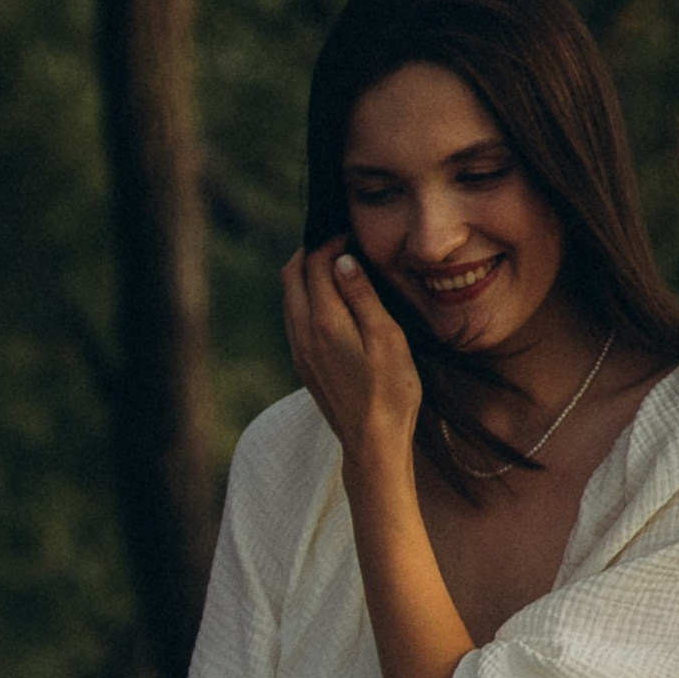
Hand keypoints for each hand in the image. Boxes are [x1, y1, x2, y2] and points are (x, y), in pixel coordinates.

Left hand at [281, 238, 422, 464]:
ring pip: (289, 298)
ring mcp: (299, 351)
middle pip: (290, 276)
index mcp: (323, 321)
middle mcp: (302, 334)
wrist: (371, 442)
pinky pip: (295, 319)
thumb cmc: (389, 391)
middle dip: (311, 253)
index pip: (313, 264)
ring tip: (338, 269)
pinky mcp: (303, 365)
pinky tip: (333, 303)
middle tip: (340, 245)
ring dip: (307, 277)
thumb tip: (341, 260)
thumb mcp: (385, 337)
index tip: (352, 235)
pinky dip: (308, 300)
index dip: (331, 242)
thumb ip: (361, 296)